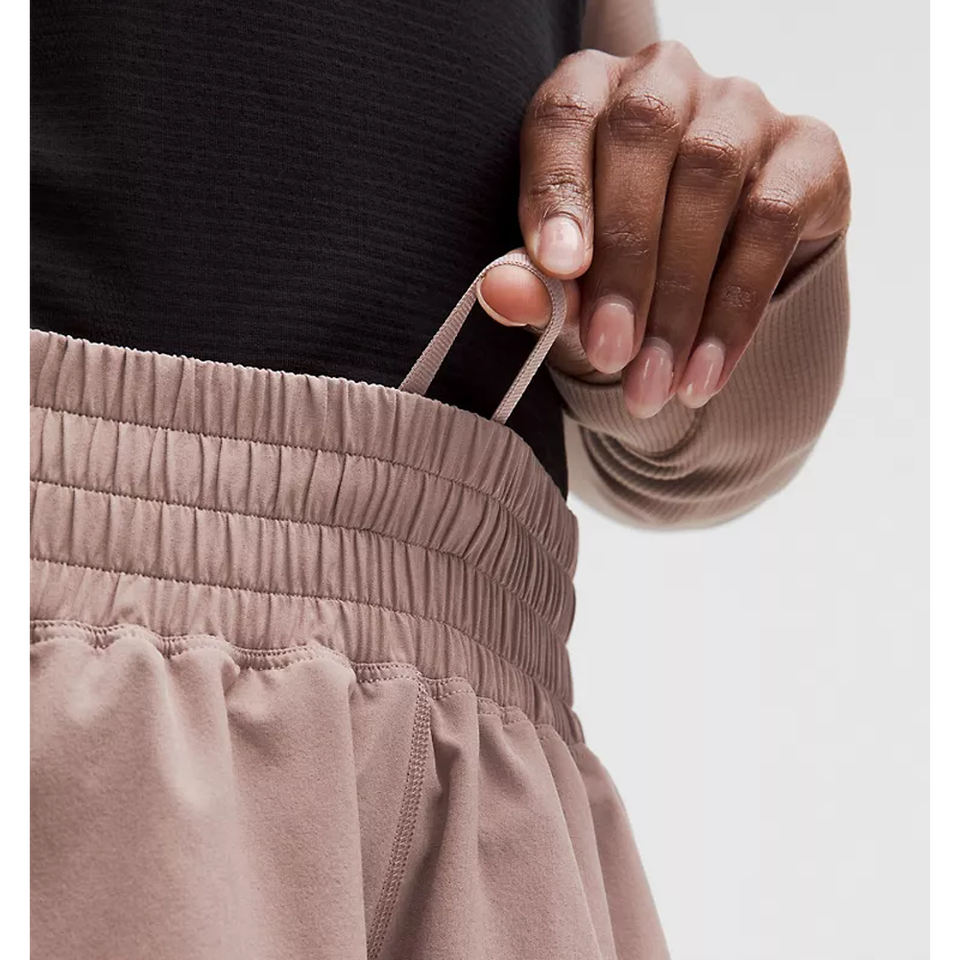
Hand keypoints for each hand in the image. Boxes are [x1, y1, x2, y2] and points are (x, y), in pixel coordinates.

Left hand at [477, 42, 850, 416]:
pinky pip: (773, 222)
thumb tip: (503, 292)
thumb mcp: (564, 278)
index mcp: (591, 91)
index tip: (559, 270)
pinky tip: (706, 373)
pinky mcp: (808, 153)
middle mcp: (667, 80)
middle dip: (623, 262)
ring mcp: (744, 108)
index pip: (565, 116)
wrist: (708, 285)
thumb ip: (533, 278)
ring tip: (653, 382)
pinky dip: (735, 310)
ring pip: (711, 179)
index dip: (559, 190)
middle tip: (608, 353)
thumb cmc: (616, 266)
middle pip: (644, 139)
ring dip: (679, 300)